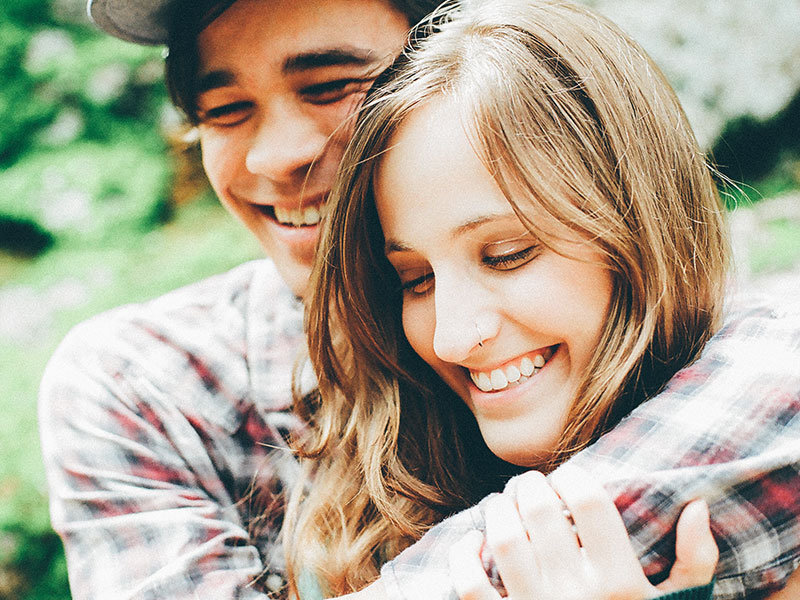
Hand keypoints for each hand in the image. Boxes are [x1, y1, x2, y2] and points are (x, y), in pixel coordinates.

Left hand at [448, 467, 717, 599]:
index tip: (567, 477)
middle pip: (541, 512)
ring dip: (498, 510)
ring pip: (504, 540)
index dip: (573, 477)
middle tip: (530, 485)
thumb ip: (695, 560)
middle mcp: (576, 595)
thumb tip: (697, 506)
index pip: (590, 502)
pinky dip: (464, 556)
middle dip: (530, 486)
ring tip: (504, 504)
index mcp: (620, 584)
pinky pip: (471, 585)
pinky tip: (474, 542)